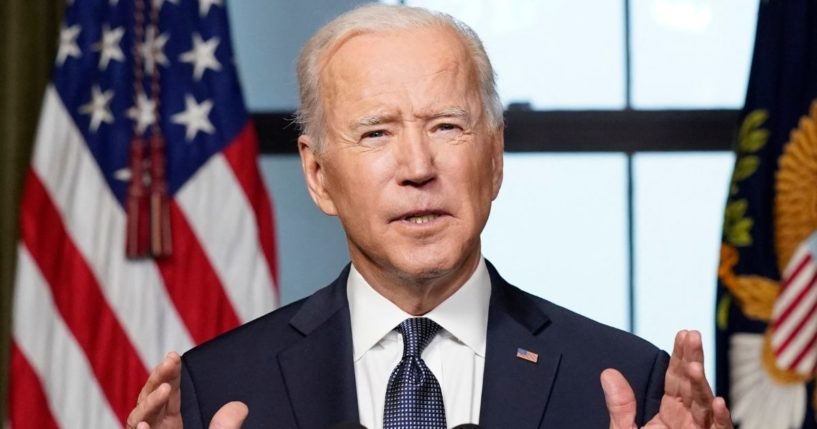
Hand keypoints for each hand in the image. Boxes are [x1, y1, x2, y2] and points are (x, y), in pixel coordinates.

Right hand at [126, 352, 248, 428]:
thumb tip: (239, 407)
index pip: (169, 395)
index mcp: (171, 426)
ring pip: (139, 419)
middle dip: (159, 378)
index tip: (175, 357)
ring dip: (150, 403)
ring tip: (165, 389)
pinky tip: (144, 426)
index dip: (170, 375)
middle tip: (170, 360)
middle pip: (152, 400)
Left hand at [601, 330, 732, 428]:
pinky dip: (721, 420)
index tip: (683, 332)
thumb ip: (621, 406)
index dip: (680, 356)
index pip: (677, 380)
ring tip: (693, 366)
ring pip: (707, 408)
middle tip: (692, 335)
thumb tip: (608, 372)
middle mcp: (690, 423)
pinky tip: (719, 403)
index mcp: (672, 414)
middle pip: (694, 387)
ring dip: (702, 387)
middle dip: (693, 360)